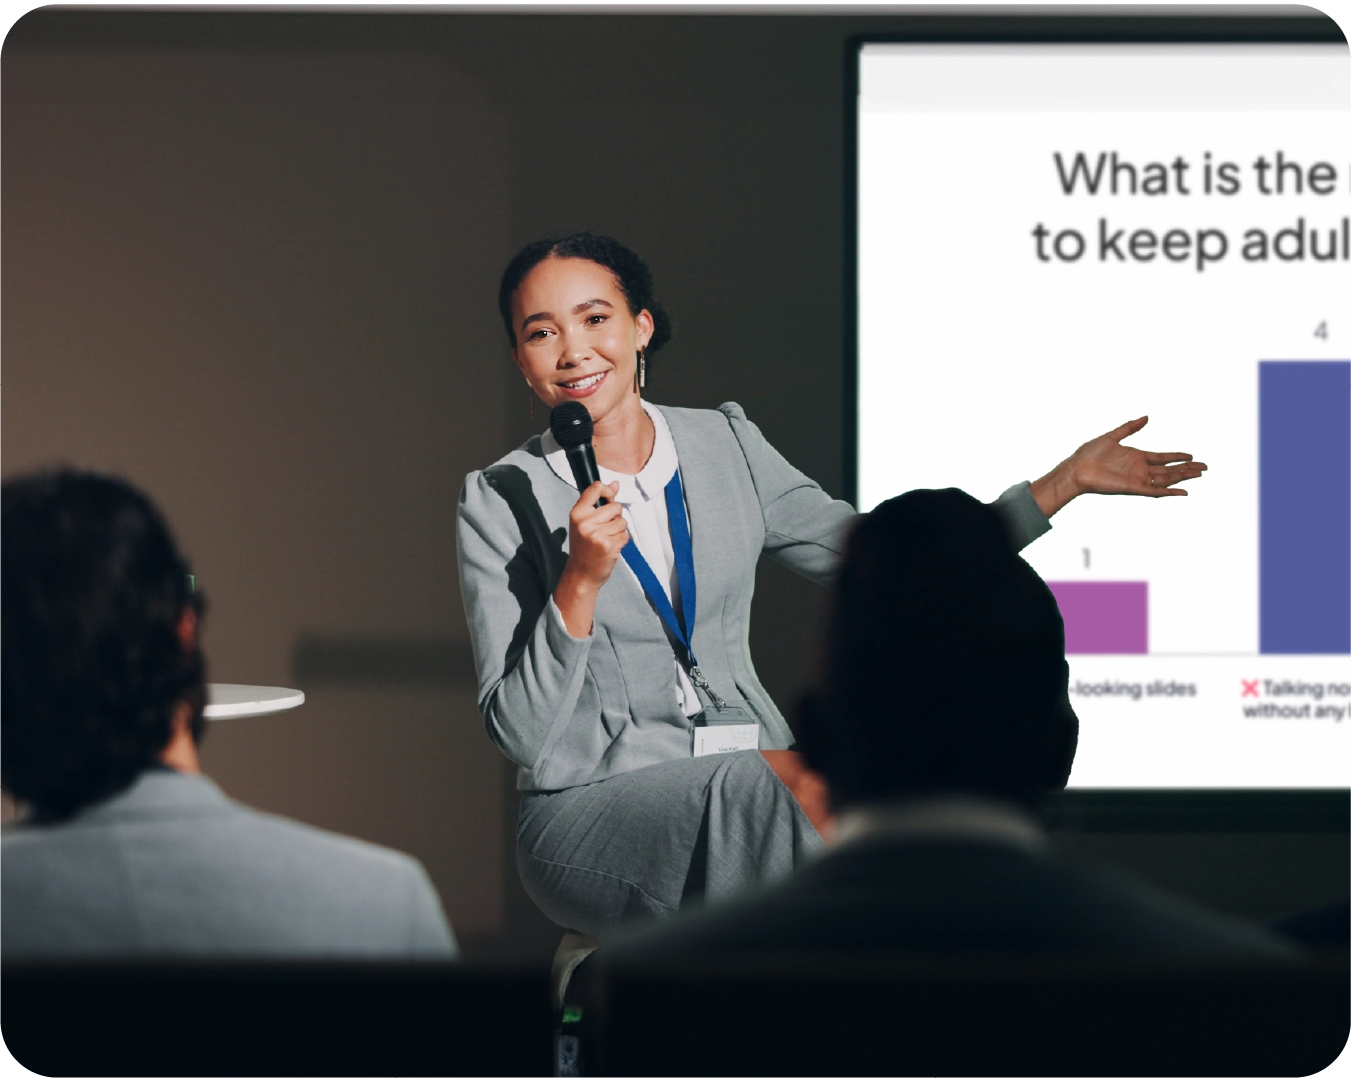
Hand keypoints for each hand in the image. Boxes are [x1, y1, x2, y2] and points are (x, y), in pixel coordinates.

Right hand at [553, 481, 625, 636]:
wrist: (581, 574)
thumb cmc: (584, 547)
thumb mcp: (584, 523)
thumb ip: (599, 503)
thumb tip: (615, 483)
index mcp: (577, 514)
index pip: (595, 488)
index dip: (608, 491)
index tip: (610, 497)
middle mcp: (585, 523)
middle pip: (615, 507)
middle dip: (616, 517)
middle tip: (605, 530)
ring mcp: (597, 535)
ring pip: (622, 522)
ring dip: (619, 531)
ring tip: (607, 540)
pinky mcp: (608, 546)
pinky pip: (625, 535)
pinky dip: (622, 541)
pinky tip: (611, 548)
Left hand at [1030, 416, 1207, 517]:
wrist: (1076, 468)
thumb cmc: (1089, 453)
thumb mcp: (1112, 436)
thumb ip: (1130, 427)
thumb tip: (1147, 416)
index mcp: (1136, 457)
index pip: (1162, 457)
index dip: (1177, 456)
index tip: (1191, 455)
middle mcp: (1139, 469)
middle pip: (1169, 469)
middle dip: (1187, 468)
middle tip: (1204, 467)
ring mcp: (1138, 479)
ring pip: (1166, 479)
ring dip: (1183, 477)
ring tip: (1200, 474)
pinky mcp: (1133, 488)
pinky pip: (1155, 492)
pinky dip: (1169, 492)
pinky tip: (1184, 492)